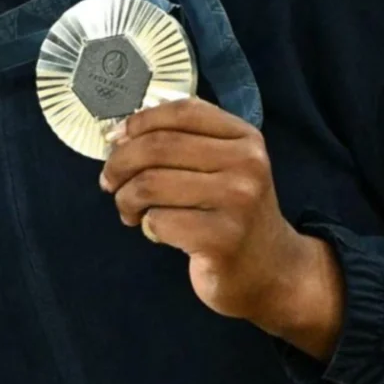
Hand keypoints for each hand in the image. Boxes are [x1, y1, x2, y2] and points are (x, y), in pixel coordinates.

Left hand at [100, 98, 343, 357]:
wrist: (273, 271)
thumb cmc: (232, 214)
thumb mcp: (223, 166)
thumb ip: (182, 142)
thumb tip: (120, 134)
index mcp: (244, 138)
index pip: (181, 112)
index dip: (139, 122)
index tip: (116, 139)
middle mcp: (246, 163)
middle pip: (158, 147)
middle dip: (119, 164)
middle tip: (110, 182)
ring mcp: (237, 201)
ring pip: (150, 184)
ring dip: (125, 199)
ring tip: (130, 211)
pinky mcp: (222, 239)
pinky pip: (158, 221)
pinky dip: (146, 226)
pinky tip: (157, 232)